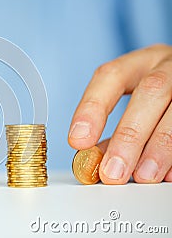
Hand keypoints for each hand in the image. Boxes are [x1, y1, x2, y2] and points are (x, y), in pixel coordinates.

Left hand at [68, 44, 171, 183]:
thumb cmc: (157, 99)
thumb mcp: (133, 103)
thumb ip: (113, 129)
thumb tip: (92, 159)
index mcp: (138, 64)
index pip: (111, 76)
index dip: (93, 108)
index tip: (78, 141)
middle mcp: (167, 66)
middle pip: (150, 92)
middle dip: (128, 135)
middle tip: (112, 172)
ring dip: (158, 148)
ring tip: (142, 176)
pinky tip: (168, 173)